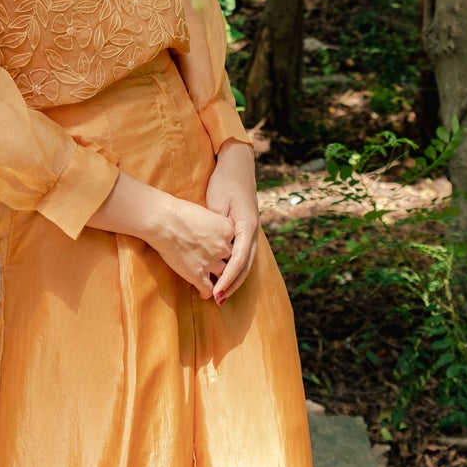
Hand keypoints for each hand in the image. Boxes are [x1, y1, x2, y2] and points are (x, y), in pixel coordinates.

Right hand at [146, 196, 235, 298]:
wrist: (164, 220)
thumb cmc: (180, 212)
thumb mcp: (206, 213)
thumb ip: (215, 227)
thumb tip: (213, 234)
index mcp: (227, 229)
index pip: (236, 244)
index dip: (227, 249)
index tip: (222, 252)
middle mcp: (223, 247)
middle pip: (231, 261)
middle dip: (224, 264)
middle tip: (217, 267)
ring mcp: (212, 262)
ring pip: (222, 277)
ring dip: (218, 281)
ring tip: (213, 283)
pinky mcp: (198, 275)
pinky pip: (208, 290)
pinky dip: (206, 293)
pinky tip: (201, 291)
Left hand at [205, 139, 258, 303]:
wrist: (237, 165)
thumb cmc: (225, 181)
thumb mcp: (218, 203)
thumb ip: (218, 227)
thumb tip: (213, 249)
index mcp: (247, 226)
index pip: (239, 260)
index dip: (228, 278)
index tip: (216, 292)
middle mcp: (253, 231)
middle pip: (245, 266)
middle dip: (232, 285)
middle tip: (217, 300)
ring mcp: (252, 231)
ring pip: (246, 263)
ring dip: (235, 280)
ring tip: (221, 295)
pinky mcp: (247, 229)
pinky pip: (243, 254)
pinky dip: (236, 268)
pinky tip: (226, 276)